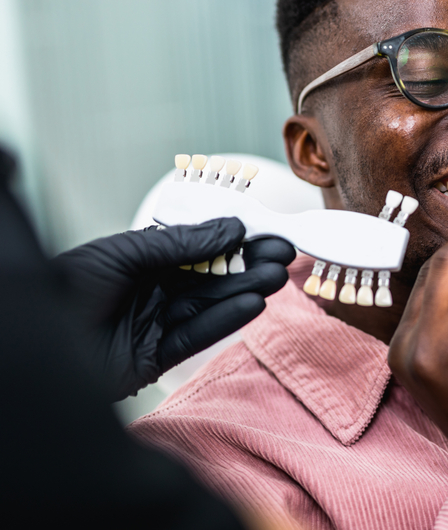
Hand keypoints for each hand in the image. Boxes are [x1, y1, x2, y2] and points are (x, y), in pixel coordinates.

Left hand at [53, 218, 294, 399]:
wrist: (25, 348)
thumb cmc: (59, 291)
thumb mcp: (121, 254)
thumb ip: (178, 244)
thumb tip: (228, 228)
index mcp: (140, 260)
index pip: (198, 246)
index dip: (234, 239)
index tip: (266, 231)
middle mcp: (151, 290)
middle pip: (211, 275)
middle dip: (248, 264)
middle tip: (283, 255)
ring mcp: (154, 323)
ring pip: (210, 304)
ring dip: (245, 289)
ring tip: (276, 277)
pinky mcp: (154, 358)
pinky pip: (197, 336)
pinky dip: (225, 321)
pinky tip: (252, 305)